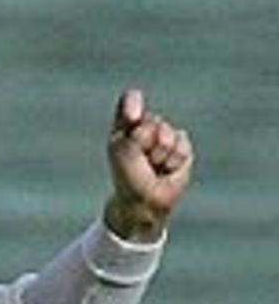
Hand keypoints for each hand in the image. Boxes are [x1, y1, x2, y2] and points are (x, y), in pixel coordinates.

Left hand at [104, 88, 193, 241]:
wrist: (146, 202)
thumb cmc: (127, 178)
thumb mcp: (121, 151)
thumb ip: (128, 126)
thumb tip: (137, 108)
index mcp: (125, 126)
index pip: (131, 100)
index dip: (133, 106)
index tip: (132, 119)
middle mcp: (145, 128)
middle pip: (151, 121)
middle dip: (145, 143)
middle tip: (141, 161)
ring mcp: (165, 136)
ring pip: (167, 133)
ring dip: (159, 154)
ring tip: (154, 167)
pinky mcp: (182, 147)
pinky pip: (182, 144)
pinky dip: (173, 160)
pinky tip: (167, 169)